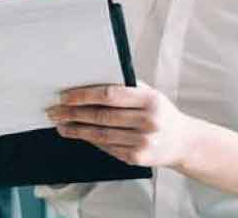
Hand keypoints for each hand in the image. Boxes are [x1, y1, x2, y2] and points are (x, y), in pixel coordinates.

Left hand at [46, 83, 196, 168]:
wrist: (183, 142)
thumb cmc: (160, 112)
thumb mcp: (150, 94)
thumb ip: (125, 87)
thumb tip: (89, 79)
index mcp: (149, 99)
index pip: (109, 95)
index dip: (83, 96)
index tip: (64, 96)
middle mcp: (147, 121)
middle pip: (101, 116)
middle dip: (73, 113)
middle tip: (54, 111)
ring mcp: (142, 142)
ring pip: (100, 135)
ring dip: (76, 129)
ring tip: (60, 124)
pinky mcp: (137, 158)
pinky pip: (107, 147)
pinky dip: (89, 140)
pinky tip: (77, 134)